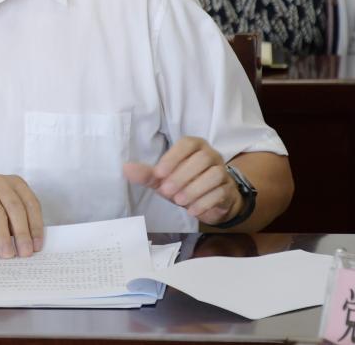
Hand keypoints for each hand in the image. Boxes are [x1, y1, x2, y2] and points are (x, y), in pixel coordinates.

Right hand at [0, 175, 43, 257]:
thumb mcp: (4, 213)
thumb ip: (16, 223)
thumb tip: (29, 246)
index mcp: (14, 183)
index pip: (30, 204)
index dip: (36, 226)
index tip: (37, 246)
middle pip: (15, 208)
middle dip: (22, 233)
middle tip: (25, 253)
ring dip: (4, 238)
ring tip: (8, 255)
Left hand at [123, 137, 241, 225]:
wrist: (209, 202)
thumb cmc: (184, 184)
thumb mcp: (164, 179)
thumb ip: (147, 174)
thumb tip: (126, 168)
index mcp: (194, 146)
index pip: (187, 144)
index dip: (172, 158)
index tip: (158, 174)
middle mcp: (211, 155)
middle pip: (202, 159)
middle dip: (182, 176)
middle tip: (167, 192)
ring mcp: (223, 171)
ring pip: (214, 175)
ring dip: (194, 189)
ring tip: (179, 202)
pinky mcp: (228, 190)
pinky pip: (220, 192)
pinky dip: (204, 202)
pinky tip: (192, 210)